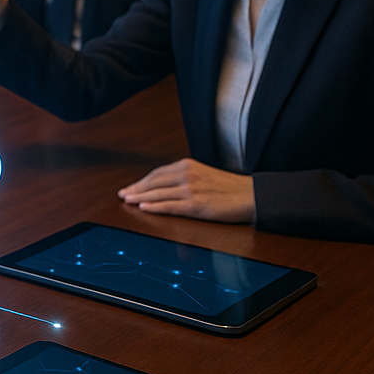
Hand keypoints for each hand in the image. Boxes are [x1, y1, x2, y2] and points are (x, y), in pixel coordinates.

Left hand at [118, 158, 255, 223]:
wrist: (251, 195)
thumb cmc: (229, 187)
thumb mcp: (203, 174)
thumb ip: (185, 176)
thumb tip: (166, 185)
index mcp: (187, 165)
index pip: (157, 173)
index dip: (141, 181)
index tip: (131, 186)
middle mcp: (187, 175)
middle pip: (154, 182)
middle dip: (136, 188)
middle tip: (122, 194)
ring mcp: (191, 190)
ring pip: (158, 194)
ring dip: (140, 197)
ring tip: (127, 201)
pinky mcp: (196, 205)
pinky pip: (171, 206)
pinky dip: (155, 207)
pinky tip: (144, 208)